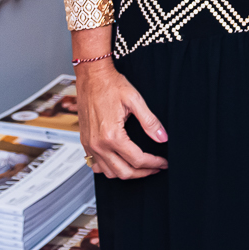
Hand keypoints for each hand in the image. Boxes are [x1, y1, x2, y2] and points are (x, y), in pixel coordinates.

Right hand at [75, 60, 169, 178]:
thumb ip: (150, 121)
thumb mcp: (135, 100)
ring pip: (109, 173)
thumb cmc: (110, 84)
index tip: (163, 163)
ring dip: (127, 173)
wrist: (91, 76)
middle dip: (143, 173)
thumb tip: (162, 137)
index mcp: (111, 135)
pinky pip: (96, 165)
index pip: (137, 160)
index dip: (154, 163)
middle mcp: (98, 144)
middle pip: (124, 172)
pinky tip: (119, 162)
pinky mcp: (85, 142)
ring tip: (141, 167)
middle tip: (156, 168)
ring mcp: (89, 145)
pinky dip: (109, 169)